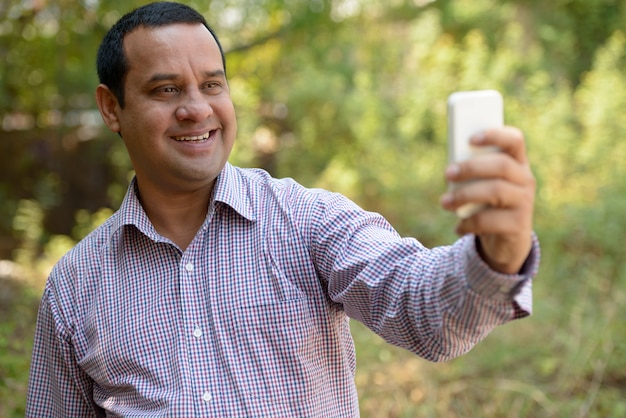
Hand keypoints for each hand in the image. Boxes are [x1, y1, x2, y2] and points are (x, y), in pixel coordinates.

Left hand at [440, 126, 534, 273]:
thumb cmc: (487, 205)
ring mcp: (525, 202)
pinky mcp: (519, 225)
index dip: (495, 135)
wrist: (505, 241)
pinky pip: (490, 220)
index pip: (514, 140)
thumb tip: (451, 170)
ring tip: (445, 202)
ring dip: (465, 195)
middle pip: (502, 165)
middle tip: (447, 173)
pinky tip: (458, 227)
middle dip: (471, 167)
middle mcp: (525, 180)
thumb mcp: (481, 186)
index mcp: (517, 163)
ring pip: (496, 190)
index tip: (471, 139)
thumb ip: (472, 174)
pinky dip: (469, 223)